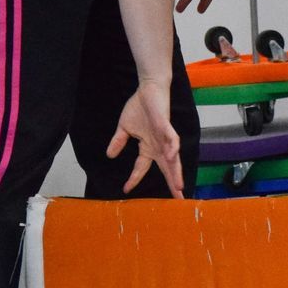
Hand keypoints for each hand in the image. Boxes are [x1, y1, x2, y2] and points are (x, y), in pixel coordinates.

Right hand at [107, 79, 183, 196]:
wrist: (148, 89)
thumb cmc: (140, 107)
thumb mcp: (125, 127)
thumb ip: (119, 141)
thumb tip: (109, 155)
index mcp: (148, 147)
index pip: (141, 167)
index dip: (134, 178)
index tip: (125, 190)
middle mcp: (159, 145)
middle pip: (167, 168)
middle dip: (173, 183)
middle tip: (179, 199)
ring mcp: (164, 137)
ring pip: (172, 158)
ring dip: (175, 171)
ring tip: (178, 186)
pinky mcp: (166, 126)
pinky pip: (172, 138)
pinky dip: (173, 148)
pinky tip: (171, 157)